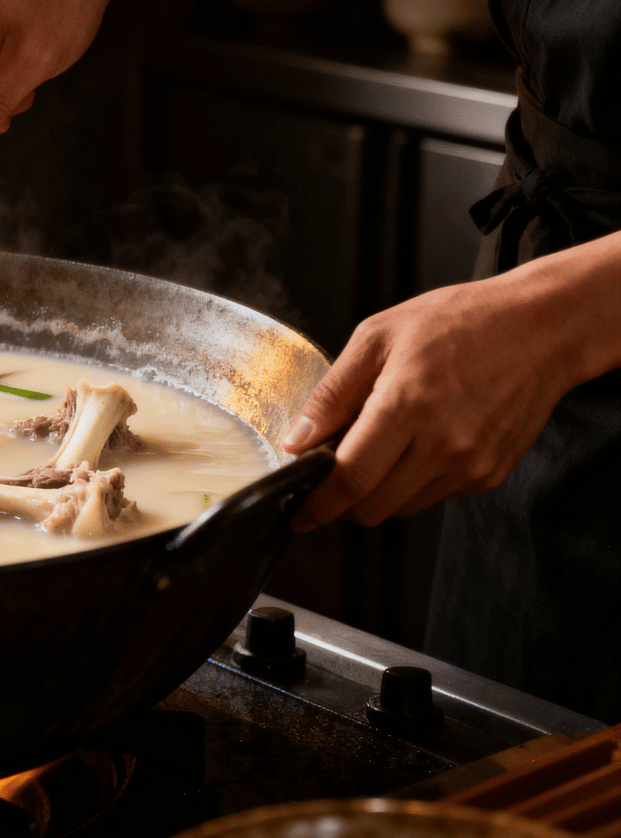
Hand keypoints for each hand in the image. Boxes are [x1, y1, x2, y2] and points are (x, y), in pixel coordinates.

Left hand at [281, 276, 580, 529]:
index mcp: (407, 405)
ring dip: (376, 492)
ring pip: (401, 508)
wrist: (541, 328)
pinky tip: (416, 443)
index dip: (318, 504)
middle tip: (331, 475)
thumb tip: (296, 441)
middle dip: (342, 502)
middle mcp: (443, 444)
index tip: (299, 514)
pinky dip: (411, 482)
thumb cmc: (459, 322)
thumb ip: (331, 394)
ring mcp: (471, 464)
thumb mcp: (377, 338)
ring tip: (378, 448)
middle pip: (372, 507)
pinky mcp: (490, 474)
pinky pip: (433, 495)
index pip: (351, 479)